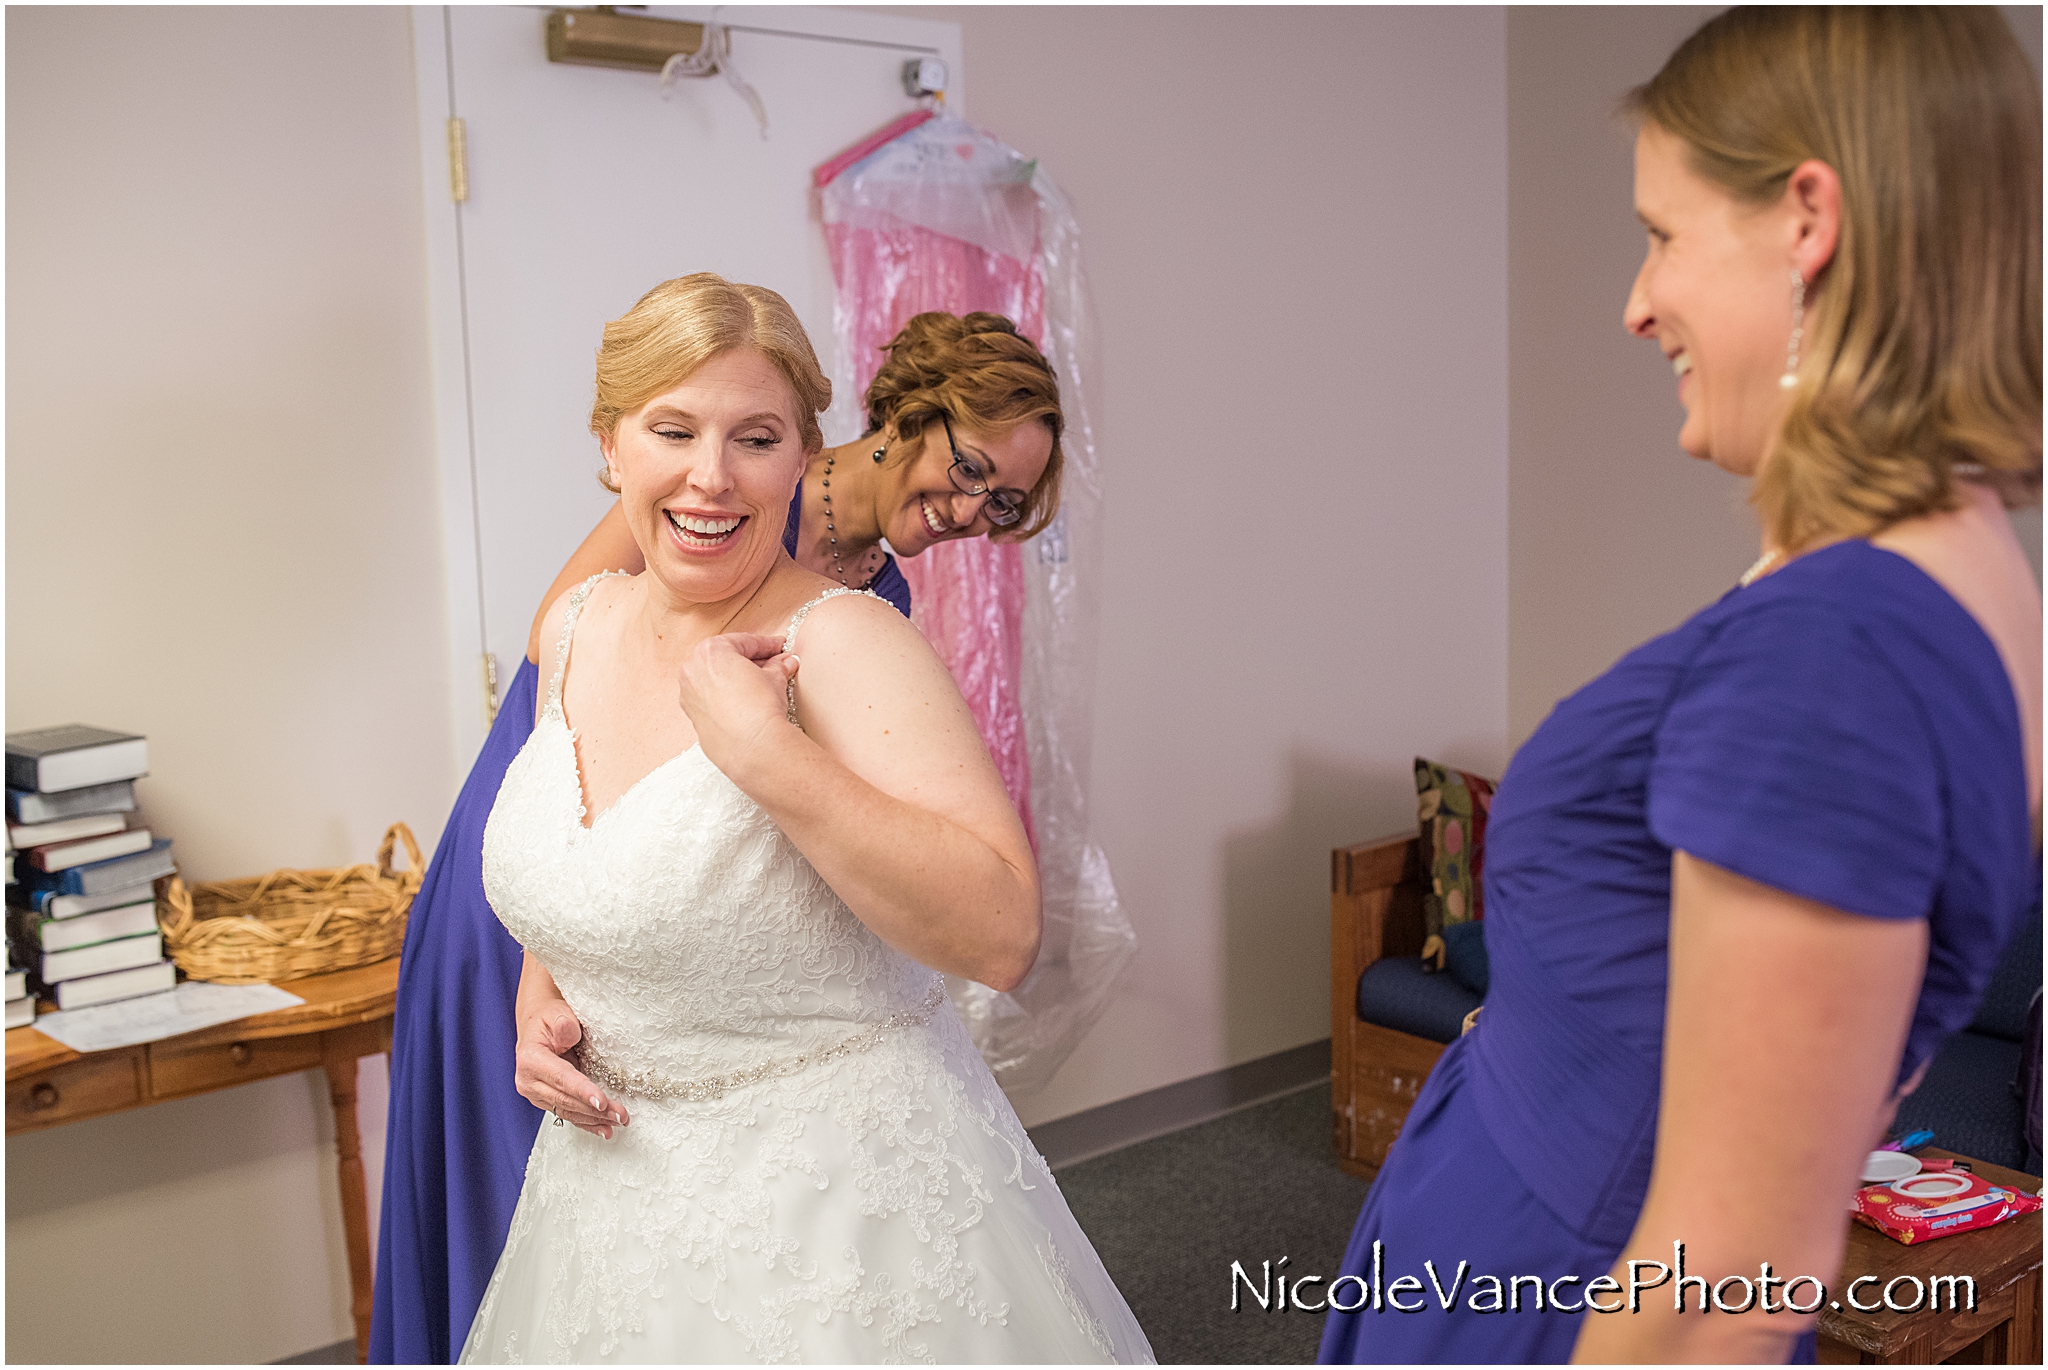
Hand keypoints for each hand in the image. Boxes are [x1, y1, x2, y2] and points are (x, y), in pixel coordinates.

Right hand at [514, 997, 628, 1138]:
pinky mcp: (546, 1100)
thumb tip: (569, 1034)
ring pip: (568, 1111)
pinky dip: (586, 1123)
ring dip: (594, 1119)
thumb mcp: (556, 1014)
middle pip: (566, 1100)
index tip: (602, 1102)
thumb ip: (563, 1024)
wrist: (537, 1026)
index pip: (561, 1079)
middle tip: (620, 1115)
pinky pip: (567, 1114)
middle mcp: (529, 1081)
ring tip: (618, 1122)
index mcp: (530, 1060)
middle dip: (595, 1110)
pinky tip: (603, 1129)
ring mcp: (536, 1094)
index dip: (583, 1091)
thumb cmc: (548, 1019)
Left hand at [676, 631, 801, 779]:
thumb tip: (785, 663)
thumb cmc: (759, 708)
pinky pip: (711, 700)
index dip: (767, 645)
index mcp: (710, 651)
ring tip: (764, 685)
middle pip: (726, 659)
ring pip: (716, 680)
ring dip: (738, 680)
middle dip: (752, 661)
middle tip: (775, 664)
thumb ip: (778, 667)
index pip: (744, 642)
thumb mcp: (774, 678)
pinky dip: (728, 698)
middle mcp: (692, 670)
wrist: (753, 747)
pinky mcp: (693, 718)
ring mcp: (689, 695)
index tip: (780, 648)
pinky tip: (748, 704)